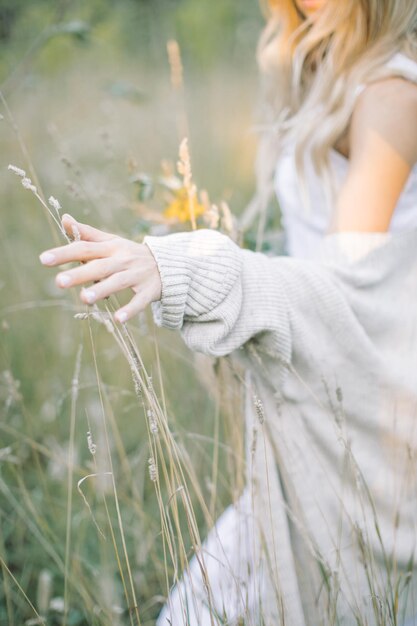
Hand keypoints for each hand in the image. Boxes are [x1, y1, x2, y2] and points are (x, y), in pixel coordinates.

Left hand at [39, 214, 161, 322]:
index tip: (44, 259)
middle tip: (58, 282)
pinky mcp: (149, 291)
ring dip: (102, 290)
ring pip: (117, 282)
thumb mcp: (112, 241)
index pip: (84, 248)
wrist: (168, 264)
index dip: (65, 253)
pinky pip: (139, 302)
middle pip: (99, 266)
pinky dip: (130, 310)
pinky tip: (118, 320)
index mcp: (111, 248)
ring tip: (83, 299)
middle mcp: (123, 260)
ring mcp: (137, 275)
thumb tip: (64, 218)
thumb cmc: (131, 254)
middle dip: (79, 274)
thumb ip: (87, 233)